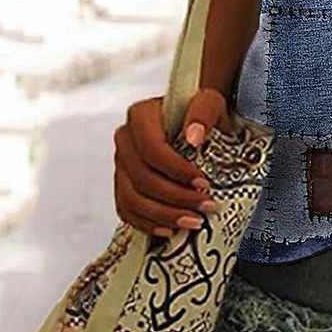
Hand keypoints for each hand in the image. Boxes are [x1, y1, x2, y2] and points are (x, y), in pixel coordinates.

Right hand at [112, 88, 227, 237]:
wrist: (193, 120)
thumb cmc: (200, 111)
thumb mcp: (210, 102)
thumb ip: (203, 112)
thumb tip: (193, 137)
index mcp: (140, 116)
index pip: (152, 149)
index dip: (176, 170)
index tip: (203, 182)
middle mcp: (125, 140)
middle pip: (142, 178)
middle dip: (176, 197)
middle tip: (207, 206)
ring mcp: (121, 164)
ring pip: (132, 199)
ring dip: (164, 215)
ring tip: (195, 222)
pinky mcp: (123, 184)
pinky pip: (127, 210)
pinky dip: (148, 223)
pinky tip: (170, 229)